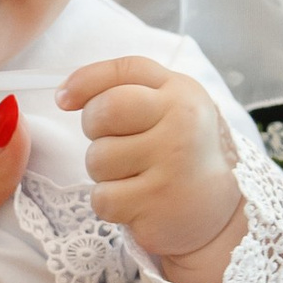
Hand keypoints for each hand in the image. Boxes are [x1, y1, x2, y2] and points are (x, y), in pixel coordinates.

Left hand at [58, 58, 244, 282]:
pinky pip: (102, 198)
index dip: (85, 82)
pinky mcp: (157, 204)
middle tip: (117, 143)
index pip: (123, 72)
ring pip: (98, 159)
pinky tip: (138, 201)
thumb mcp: (169, 105)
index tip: (64, 99)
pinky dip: (111, 203)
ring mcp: (172, 165)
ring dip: (105, 172)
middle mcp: (182, 124)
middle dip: (94, 129)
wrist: (219, 210)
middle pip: (103, 112)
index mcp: (182, 93)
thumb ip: (124, 87)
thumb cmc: (182, 150)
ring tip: (136, 176)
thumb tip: (63, 94)